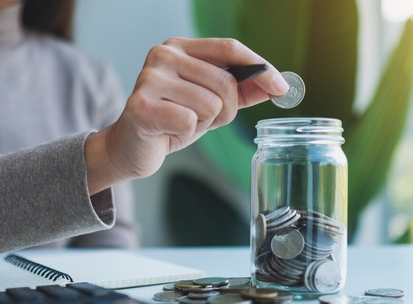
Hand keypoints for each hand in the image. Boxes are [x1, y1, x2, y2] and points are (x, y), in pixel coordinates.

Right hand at [85, 37, 288, 193]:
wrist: (130, 148)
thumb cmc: (170, 121)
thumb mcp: (210, 103)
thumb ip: (240, 91)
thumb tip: (273, 84)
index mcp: (180, 47)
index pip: (229, 48)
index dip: (260, 67)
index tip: (282, 88)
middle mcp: (162, 55)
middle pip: (225, 82)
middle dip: (225, 110)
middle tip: (203, 119)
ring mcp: (149, 79)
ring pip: (211, 104)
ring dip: (203, 123)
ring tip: (182, 124)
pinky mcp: (142, 106)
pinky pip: (189, 121)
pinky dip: (186, 133)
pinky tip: (169, 131)